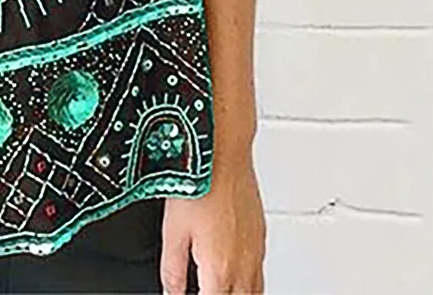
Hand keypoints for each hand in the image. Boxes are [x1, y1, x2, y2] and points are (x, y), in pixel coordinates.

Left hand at [159, 158, 266, 293]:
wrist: (223, 152)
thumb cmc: (198, 184)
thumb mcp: (173, 231)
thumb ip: (172, 270)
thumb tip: (171, 292)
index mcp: (219, 270)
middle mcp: (244, 265)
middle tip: (203, 287)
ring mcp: (256, 250)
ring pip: (255, 292)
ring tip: (218, 286)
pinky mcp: (261, 235)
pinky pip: (260, 271)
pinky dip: (249, 282)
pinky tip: (235, 272)